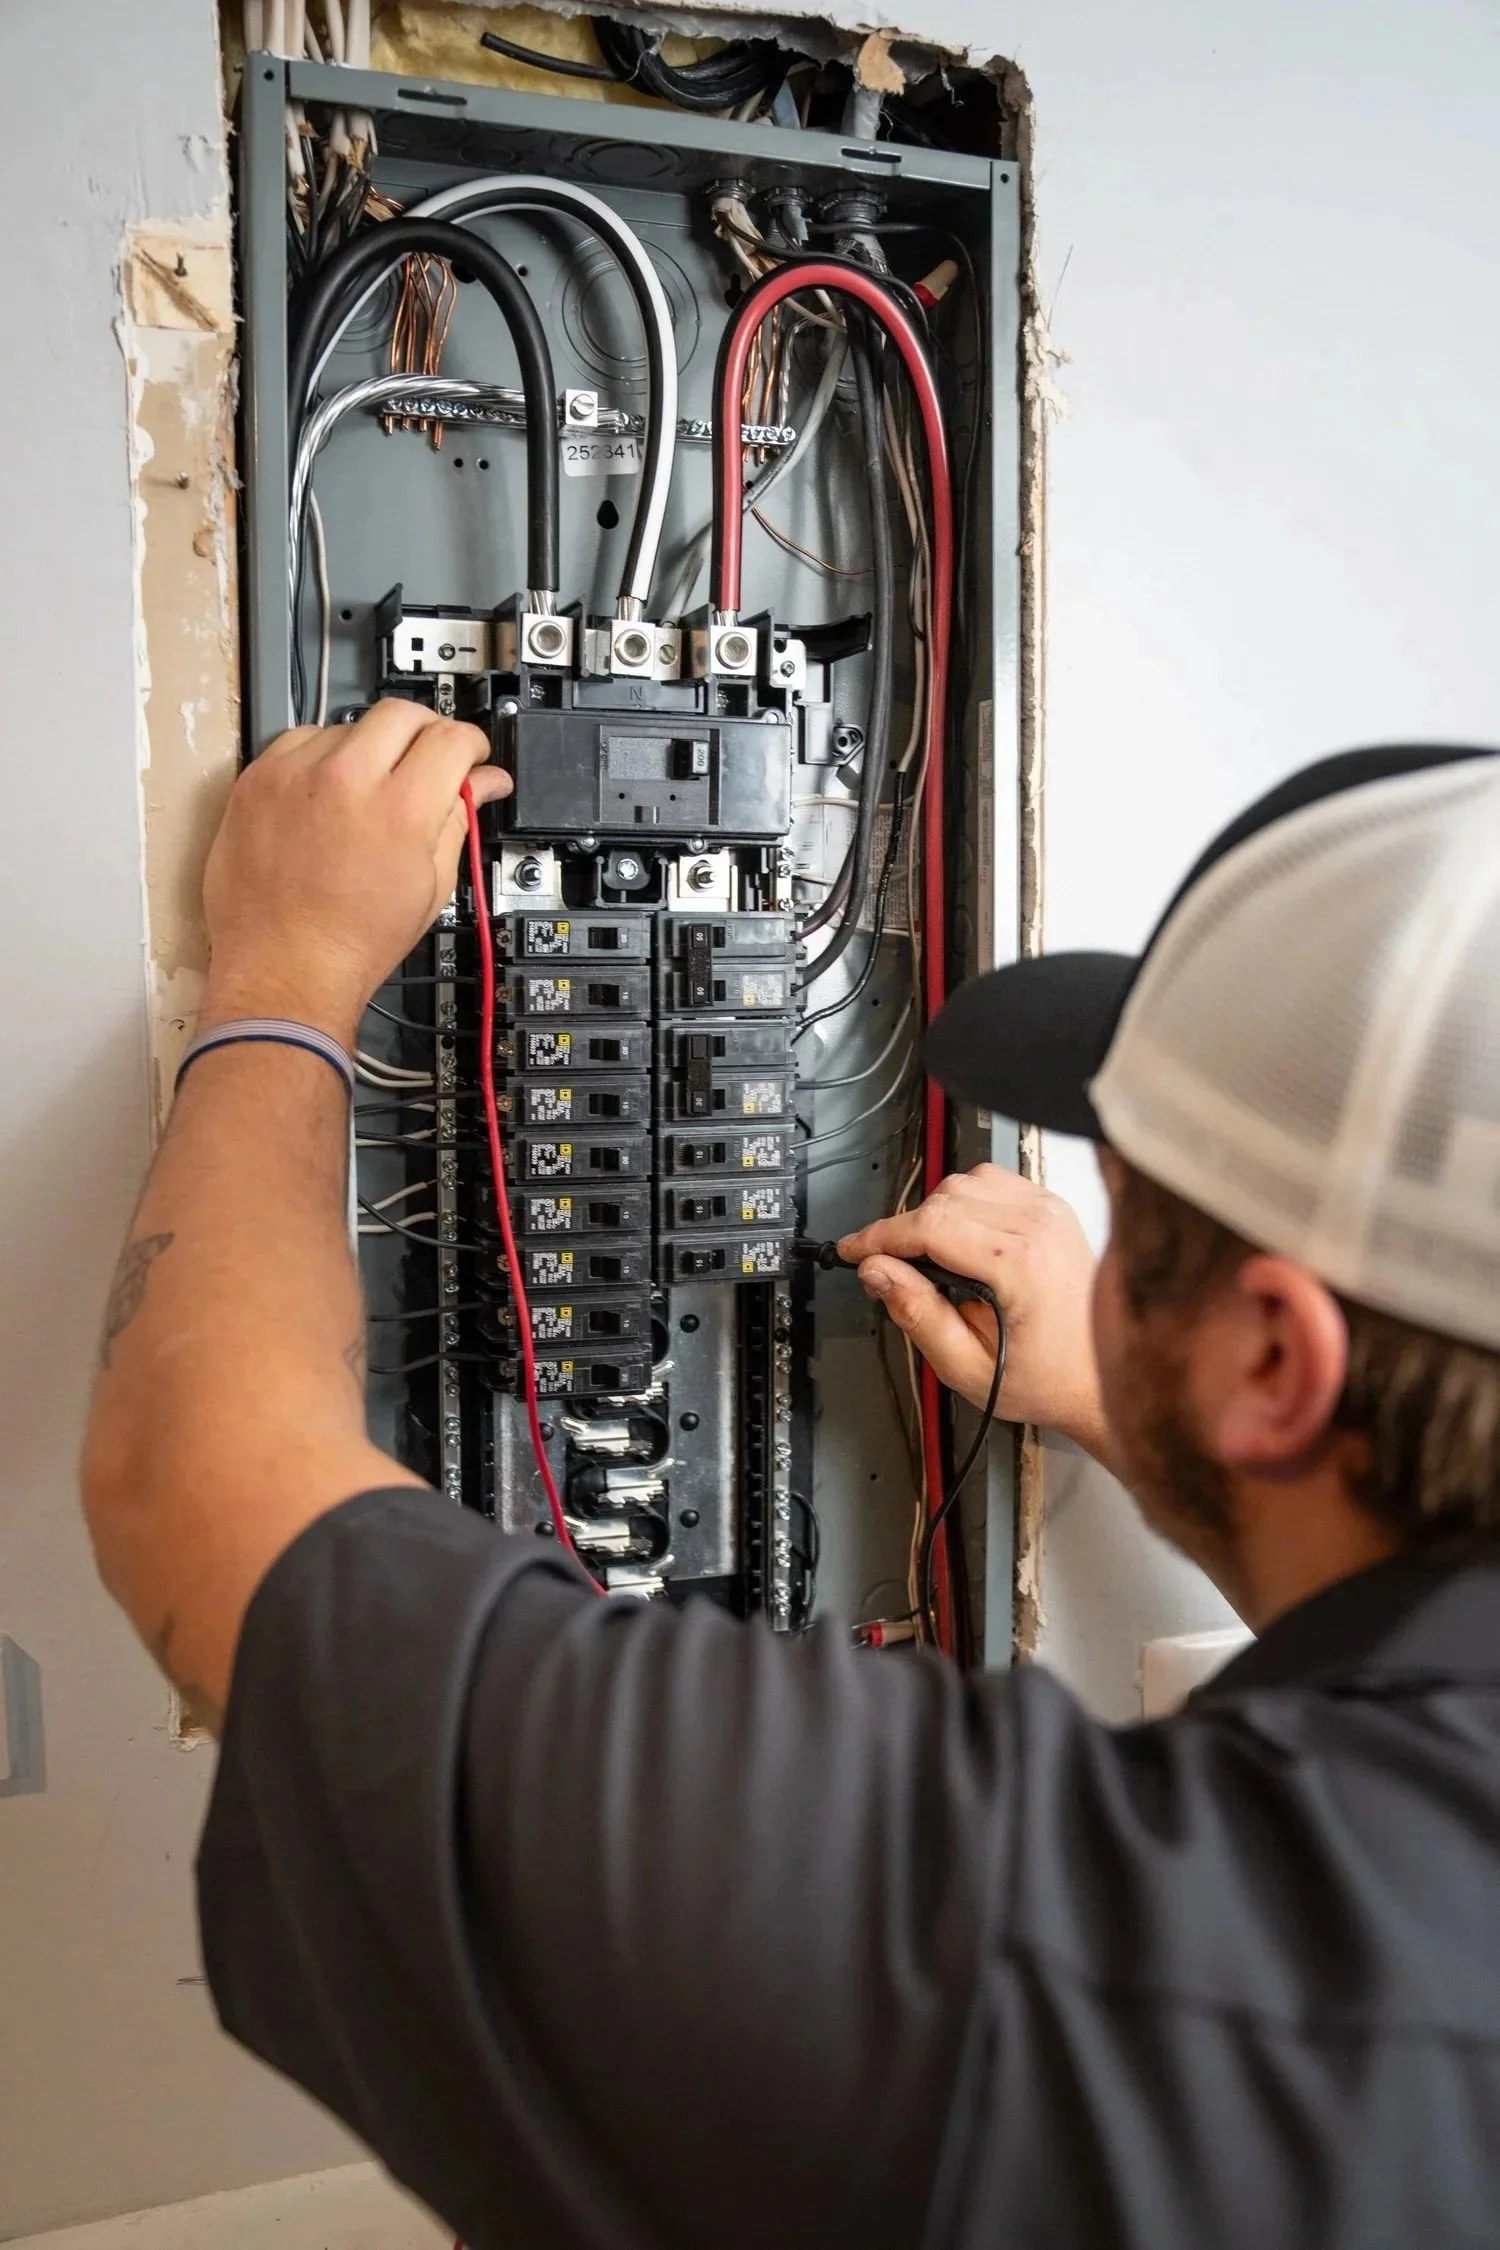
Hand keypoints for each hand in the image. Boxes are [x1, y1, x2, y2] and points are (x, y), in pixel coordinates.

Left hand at [200, 702, 510, 1046]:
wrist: (283, 969)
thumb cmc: (353, 944)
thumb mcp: (431, 887)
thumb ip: (459, 821)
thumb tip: (482, 784)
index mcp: (401, 809)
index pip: (453, 738)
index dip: (472, 745)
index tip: (470, 756)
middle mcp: (347, 778)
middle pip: (403, 713)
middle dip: (425, 733)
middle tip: (426, 764)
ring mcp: (295, 773)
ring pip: (350, 724)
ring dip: (370, 747)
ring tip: (368, 791)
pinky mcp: (257, 779)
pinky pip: (300, 740)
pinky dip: (321, 758)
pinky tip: (326, 794)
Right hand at [838, 1164, 1115, 1465]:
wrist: (1100, 1376)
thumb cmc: (1048, 1378)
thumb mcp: (967, 1367)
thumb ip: (918, 1316)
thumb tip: (879, 1273)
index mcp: (1021, 1265)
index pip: (929, 1226)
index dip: (880, 1236)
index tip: (855, 1250)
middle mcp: (1040, 1226)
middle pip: (943, 1199)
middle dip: (907, 1230)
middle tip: (895, 1269)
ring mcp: (1050, 1211)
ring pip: (965, 1182)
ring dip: (937, 1214)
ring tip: (935, 1259)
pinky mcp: (1053, 1207)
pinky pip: (993, 1182)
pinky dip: (967, 1204)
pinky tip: (966, 1241)